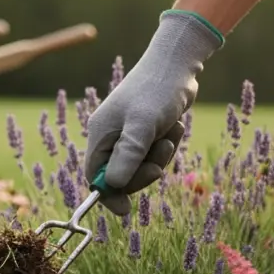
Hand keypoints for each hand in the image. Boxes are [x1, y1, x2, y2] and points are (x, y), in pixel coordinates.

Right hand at [83, 10, 222, 214]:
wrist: (178, 62)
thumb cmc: (157, 90)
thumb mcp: (142, 126)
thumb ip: (128, 156)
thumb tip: (113, 186)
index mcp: (100, 133)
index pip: (94, 175)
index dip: (108, 194)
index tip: (125, 210)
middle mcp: (110, 135)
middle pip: (119, 174)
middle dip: (142, 172)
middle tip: (159, 166)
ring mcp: (127, 132)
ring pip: (140, 164)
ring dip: (159, 156)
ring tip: (170, 134)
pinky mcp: (145, 129)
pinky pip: (153, 152)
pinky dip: (166, 145)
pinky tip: (174, 127)